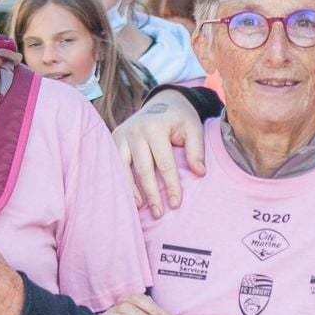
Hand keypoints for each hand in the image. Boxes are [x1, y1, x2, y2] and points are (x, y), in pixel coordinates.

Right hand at [112, 90, 204, 217]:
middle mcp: (135, 131)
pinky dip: (121, 181)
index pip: (164, 163)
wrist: (163, 101)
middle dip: (152, 193)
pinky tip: (129, 196)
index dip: (171, 185)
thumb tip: (200, 173)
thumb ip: (196, 150)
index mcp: (155, 127)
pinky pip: (115, 164)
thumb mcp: (193, 128)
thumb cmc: (180, 118)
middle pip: (143, 169)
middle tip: (159, 213)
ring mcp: (121, 134)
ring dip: (132, 191)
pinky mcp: (114, 139)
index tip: (177, 204)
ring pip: (124, 168)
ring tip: (142, 209)